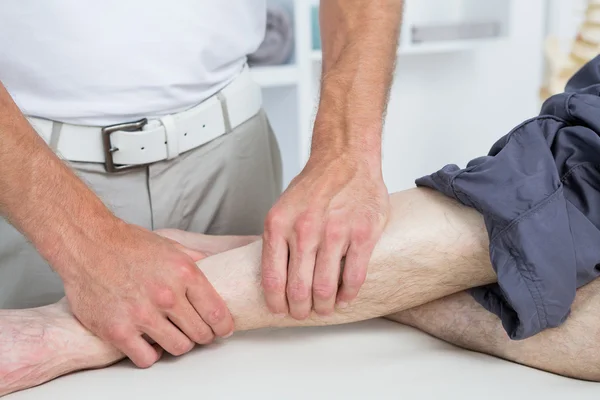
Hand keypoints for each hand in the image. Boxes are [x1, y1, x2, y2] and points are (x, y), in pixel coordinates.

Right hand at [60, 222, 233, 367]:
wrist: (87, 244)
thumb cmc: (127, 244)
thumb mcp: (171, 245)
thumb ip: (194, 259)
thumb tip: (213, 266)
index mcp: (184, 273)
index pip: (217, 313)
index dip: (223, 326)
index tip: (222, 330)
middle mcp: (167, 296)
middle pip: (200, 333)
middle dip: (202, 335)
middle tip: (195, 332)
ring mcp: (142, 315)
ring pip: (179, 348)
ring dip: (179, 344)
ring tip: (173, 335)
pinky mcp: (118, 331)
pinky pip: (146, 359)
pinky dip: (151, 355)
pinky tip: (149, 343)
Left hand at [261, 154, 389, 318]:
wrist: (345, 159)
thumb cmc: (315, 186)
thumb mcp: (282, 209)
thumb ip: (277, 240)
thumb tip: (273, 277)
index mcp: (279, 225)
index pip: (273, 279)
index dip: (277, 303)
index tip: (281, 310)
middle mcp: (304, 230)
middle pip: (299, 289)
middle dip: (301, 310)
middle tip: (304, 313)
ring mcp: (335, 232)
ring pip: (325, 288)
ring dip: (324, 306)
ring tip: (325, 308)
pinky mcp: (363, 234)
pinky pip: (354, 277)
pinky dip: (348, 295)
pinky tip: (345, 298)